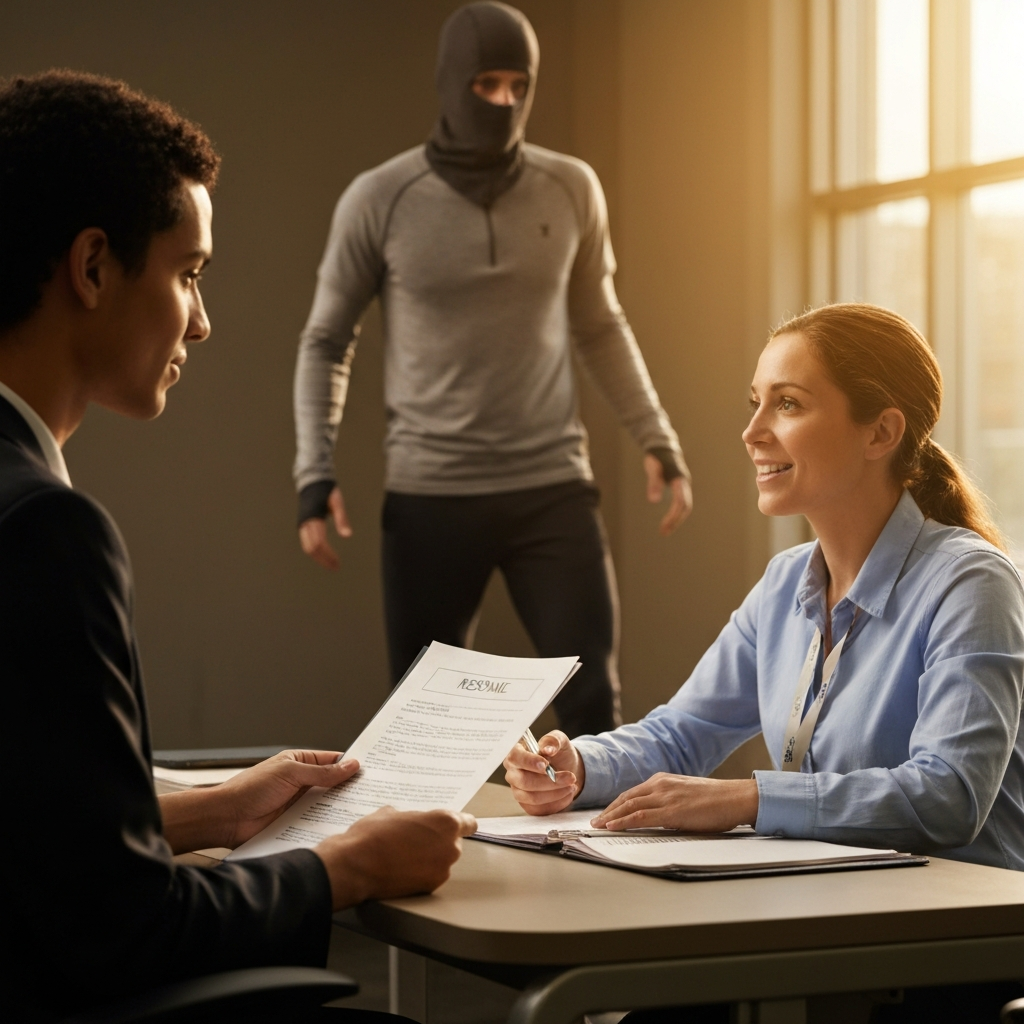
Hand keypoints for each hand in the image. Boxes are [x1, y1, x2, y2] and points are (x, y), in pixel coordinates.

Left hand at [214, 750, 362, 846]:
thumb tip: (350, 766)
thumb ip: (322, 773)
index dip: (350, 764)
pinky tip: (339, 827)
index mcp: (298, 762)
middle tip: (372, 791)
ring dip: (338, 808)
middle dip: (348, 787)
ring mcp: (297, 804)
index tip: (371, 769)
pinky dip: (326, 824)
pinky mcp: (293, 823)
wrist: (225, 819)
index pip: (331, 760)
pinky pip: (315, 822)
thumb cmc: (250, 789)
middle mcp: (299, 782)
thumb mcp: (291, 774)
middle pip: (331, 784)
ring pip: (325, 805)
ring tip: (361, 810)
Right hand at [299, 487, 351, 569]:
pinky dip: (314, 551)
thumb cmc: (327, 492)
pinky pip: (306, 543)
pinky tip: (324, 555)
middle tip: (336, 567)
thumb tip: (347, 535)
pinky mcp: (303, 525)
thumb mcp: (337, 502)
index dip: (328, 555)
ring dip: (318, 558)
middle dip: (323, 559)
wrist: (313, 482)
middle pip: (311, 548)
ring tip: (331, 564)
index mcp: (314, 518)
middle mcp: (305, 523)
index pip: (319, 543)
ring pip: (307, 547)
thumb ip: (342, 519)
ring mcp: (302, 524)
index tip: (338, 563)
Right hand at [314, 807, 476, 909]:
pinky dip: (422, 873)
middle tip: (416, 841)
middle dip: (438, 841)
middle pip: (453, 843)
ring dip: (430, 858)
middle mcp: (450, 847)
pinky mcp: (431, 888)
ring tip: (405, 855)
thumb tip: (410, 821)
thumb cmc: (373, 835)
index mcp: (445, 822)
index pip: (469, 823)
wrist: (357, 865)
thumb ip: (412, 816)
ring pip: (442, 860)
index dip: (461, 824)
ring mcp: (442, 870)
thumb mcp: (392, 812)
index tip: (457, 827)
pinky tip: (402, 868)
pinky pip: (432, 875)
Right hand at [503, 730, 583, 814]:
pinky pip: (540, 810)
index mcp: (516, 753)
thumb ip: (553, 740)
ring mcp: (519, 791)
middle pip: (524, 781)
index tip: (546, 764)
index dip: (529, 762)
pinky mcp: (528, 805)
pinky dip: (557, 803)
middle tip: (570, 777)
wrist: (567, 768)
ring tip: (572, 785)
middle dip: (550, 781)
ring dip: (556, 793)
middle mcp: (513, 773)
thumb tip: (548, 749)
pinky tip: (568, 794)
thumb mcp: (558, 740)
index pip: (515, 758)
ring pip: (533, 798)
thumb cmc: (558, 752)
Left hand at [590, 773, 758, 832]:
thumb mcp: (686, 795)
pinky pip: (641, 816)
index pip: (632, 793)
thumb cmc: (716, 800)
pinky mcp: (672, 811)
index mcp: (663, 780)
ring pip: (629, 806)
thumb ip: (669, 801)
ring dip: (611, 817)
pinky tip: (613, 827)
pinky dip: (624, 821)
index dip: (615, 804)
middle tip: (594, 821)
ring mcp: (665, 796)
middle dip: (608, 811)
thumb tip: (657, 816)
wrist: (736, 797)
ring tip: (597, 826)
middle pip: (625, 798)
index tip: (605, 814)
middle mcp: (660, 784)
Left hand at [643, 454, 692, 535]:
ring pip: (684, 507)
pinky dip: (675, 513)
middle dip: (675, 521)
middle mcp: (684, 484)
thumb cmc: (656, 457)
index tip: (664, 527)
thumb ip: (653, 483)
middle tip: (663, 532)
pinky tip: (667, 520)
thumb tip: (653, 501)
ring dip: (676, 519)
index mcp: (680, 480)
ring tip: (665, 530)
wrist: (661, 447)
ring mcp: (683, 486)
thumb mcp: (652, 468)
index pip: (681, 503)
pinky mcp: (679, 487)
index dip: (674, 516)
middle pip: (685, 507)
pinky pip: (680, 503)